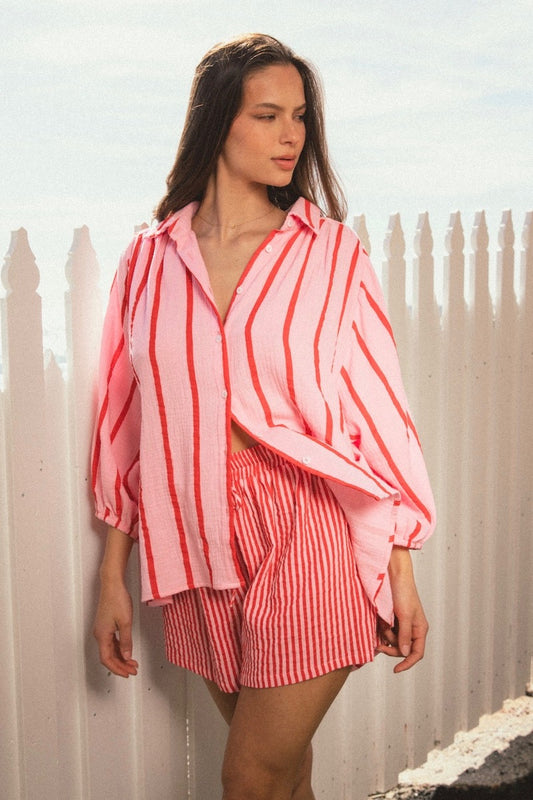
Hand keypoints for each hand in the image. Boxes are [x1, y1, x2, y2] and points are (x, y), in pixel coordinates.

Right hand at [93, 580, 138, 677]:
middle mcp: (99, 634)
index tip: (127, 673)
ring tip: (132, 663)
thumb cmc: (117, 599)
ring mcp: (102, 629)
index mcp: (102, 635)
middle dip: (121, 665)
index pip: (107, 659)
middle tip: (133, 670)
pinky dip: (119, 649)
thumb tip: (127, 655)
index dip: (117, 669)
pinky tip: (127, 651)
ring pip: (110, 650)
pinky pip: (111, 642)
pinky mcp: (105, 625)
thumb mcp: (126, 622)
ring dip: (121, 657)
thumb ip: (126, 641)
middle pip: (108, 656)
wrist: (112, 584)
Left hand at [376, 547, 428, 672]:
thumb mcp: (404, 615)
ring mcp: (402, 624)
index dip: (407, 663)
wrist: (393, 575)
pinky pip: (387, 632)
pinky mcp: (393, 619)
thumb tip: (404, 653)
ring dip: (385, 637)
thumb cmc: (403, 592)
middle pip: (402, 649)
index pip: (417, 653)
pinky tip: (378, 624)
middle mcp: (412, 628)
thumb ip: (404, 635)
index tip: (396, 670)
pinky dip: (382, 631)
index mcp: (420, 629)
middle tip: (379, 644)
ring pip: (393, 641)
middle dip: (391, 647)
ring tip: (381, 624)